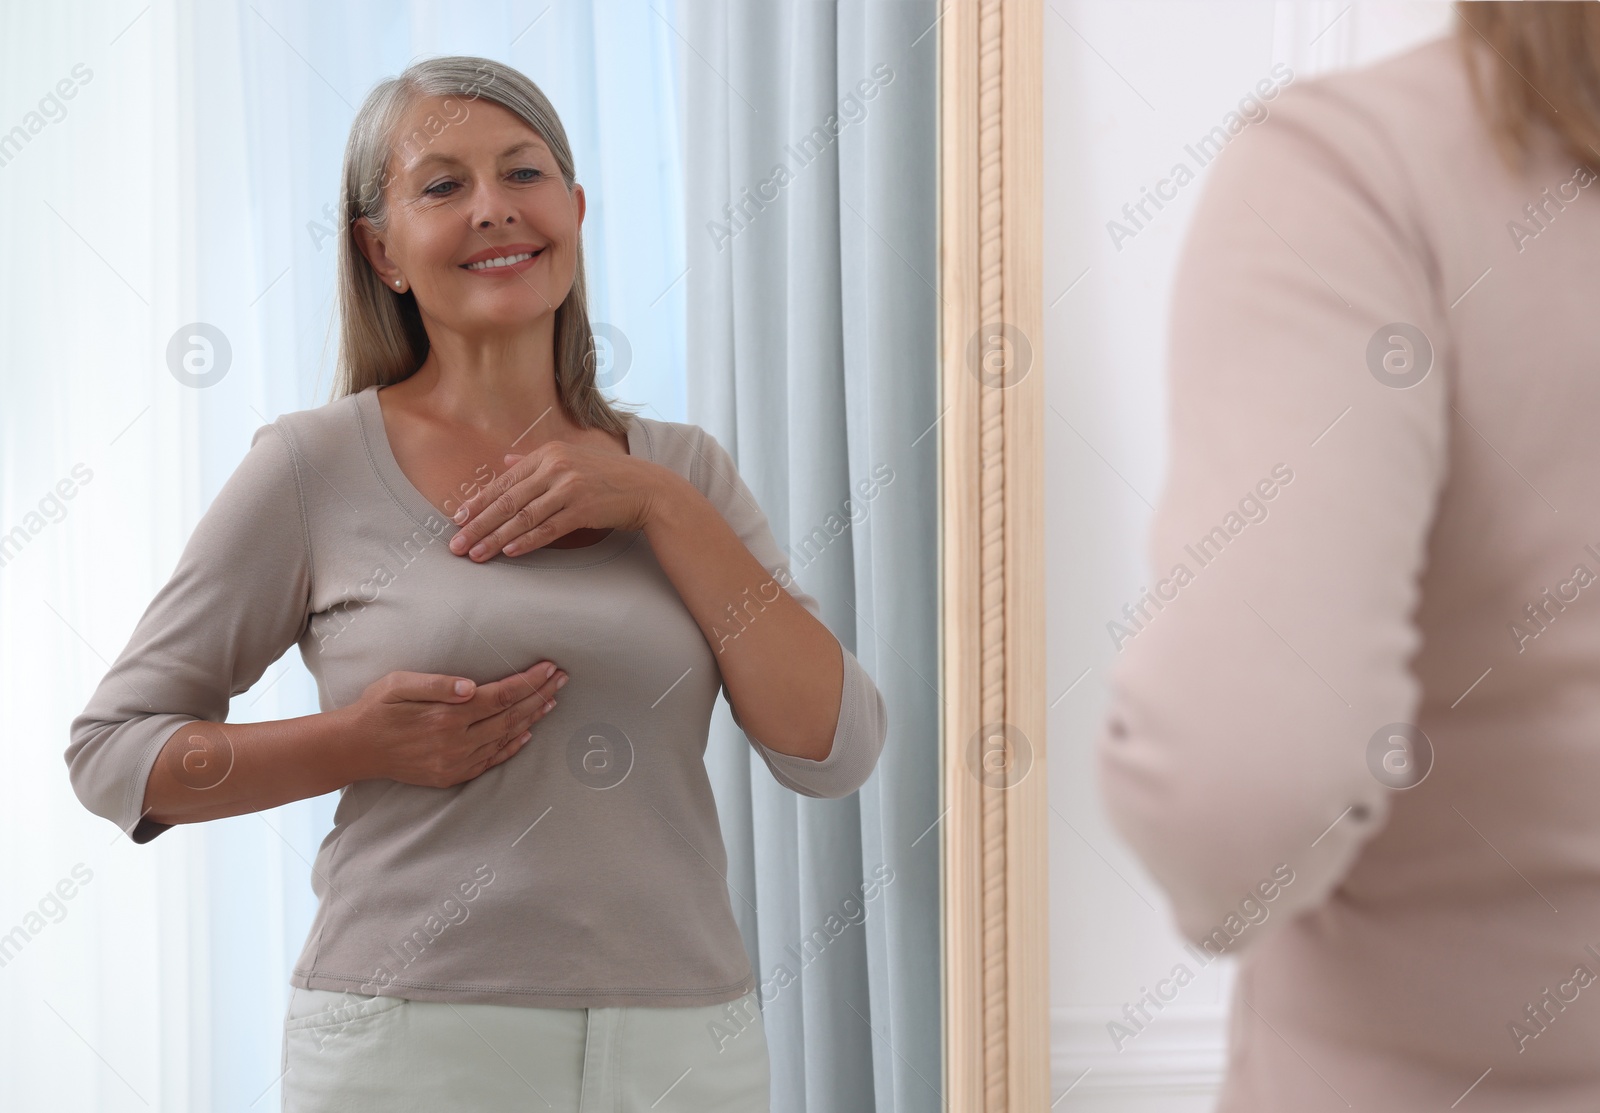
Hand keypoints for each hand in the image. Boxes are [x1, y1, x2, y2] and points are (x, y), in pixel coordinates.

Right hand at [342, 661, 567, 787]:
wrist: (355, 749)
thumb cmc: (376, 709)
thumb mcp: (399, 685)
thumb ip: (437, 684)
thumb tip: (471, 687)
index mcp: (447, 716)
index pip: (501, 696)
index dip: (529, 681)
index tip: (549, 667)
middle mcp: (456, 742)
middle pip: (511, 716)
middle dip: (540, 696)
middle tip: (562, 679)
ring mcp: (455, 762)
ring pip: (505, 738)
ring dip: (532, 718)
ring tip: (552, 700)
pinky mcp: (451, 775)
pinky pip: (491, 761)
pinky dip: (512, 746)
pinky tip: (527, 733)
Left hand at [447, 440, 662, 560]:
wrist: (646, 488)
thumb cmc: (606, 475)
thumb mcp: (570, 458)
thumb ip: (534, 460)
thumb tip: (505, 461)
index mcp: (547, 453)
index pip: (504, 481)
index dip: (479, 502)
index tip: (458, 519)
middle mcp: (555, 467)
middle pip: (508, 501)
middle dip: (478, 524)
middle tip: (456, 544)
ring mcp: (569, 488)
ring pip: (523, 518)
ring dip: (496, 538)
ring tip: (476, 554)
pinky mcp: (582, 510)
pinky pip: (547, 530)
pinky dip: (527, 542)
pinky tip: (509, 552)